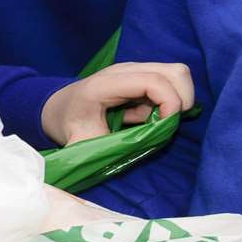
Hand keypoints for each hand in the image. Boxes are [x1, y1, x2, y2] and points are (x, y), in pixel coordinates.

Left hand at [40, 61, 193, 145]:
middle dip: (181, 101)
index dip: (169, 103)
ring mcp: (135, 70)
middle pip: (175, 72)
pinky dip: (171, 99)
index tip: (165, 127)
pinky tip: (151, 114)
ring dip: (178, 100)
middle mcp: (124, 71)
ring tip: (157, 120)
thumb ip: (95, 153)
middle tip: (165, 125)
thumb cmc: (70, 125)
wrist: (60, 107)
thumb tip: (110, 171)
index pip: (153, 81)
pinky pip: (171, 81)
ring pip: (177, 74)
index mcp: (106, 85)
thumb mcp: (78, 144)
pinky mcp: (142, 75)